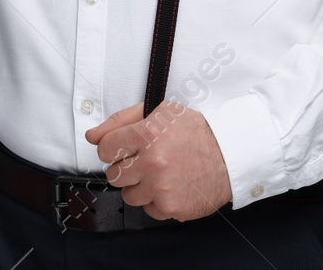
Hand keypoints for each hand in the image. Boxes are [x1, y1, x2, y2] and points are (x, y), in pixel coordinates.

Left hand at [85, 101, 233, 221]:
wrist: (229, 155)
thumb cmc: (195, 132)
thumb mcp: (160, 112)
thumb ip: (121, 121)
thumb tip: (92, 135)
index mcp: (148, 133)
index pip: (105, 148)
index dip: (114, 148)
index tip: (125, 149)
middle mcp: (153, 161)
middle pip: (114, 174)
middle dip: (127, 168)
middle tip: (147, 161)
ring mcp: (161, 187)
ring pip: (128, 195)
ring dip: (141, 186)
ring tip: (161, 174)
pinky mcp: (170, 208)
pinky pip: (147, 210)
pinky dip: (157, 201)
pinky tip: (171, 187)